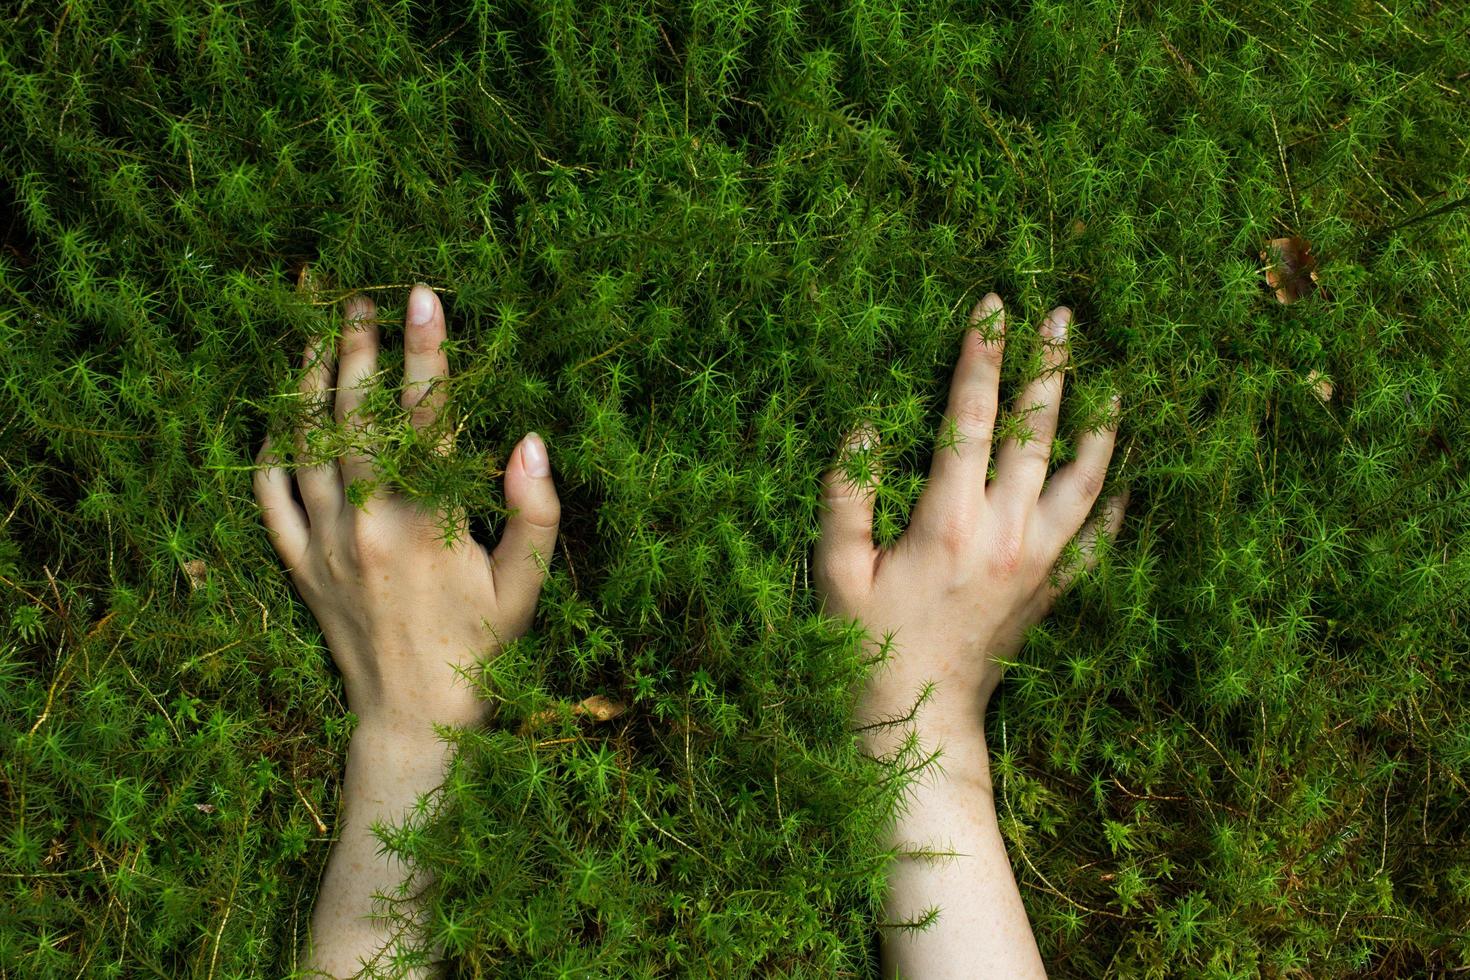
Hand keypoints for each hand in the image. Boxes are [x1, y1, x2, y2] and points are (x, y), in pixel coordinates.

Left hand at [252, 284, 560, 734]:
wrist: (412, 719)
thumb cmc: (479, 651)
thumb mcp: (526, 589)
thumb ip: (535, 514)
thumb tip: (530, 441)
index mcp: (430, 524)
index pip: (429, 418)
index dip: (427, 352)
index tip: (423, 299)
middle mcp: (370, 523)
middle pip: (356, 416)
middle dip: (358, 349)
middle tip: (358, 300)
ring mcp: (328, 543)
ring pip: (308, 445)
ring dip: (310, 385)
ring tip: (316, 335)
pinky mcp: (301, 565)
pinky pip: (270, 497)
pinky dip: (271, 451)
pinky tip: (281, 418)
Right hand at [816, 292, 1126, 734]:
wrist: (918, 720)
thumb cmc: (867, 645)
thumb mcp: (837, 572)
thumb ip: (847, 497)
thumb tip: (863, 428)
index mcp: (950, 520)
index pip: (972, 417)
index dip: (982, 356)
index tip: (994, 307)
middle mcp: (1006, 533)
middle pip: (1037, 433)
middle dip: (1049, 368)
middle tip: (1062, 316)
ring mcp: (1038, 563)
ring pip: (1083, 479)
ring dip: (1095, 424)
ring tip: (1110, 379)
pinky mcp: (1051, 591)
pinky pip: (1098, 541)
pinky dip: (1116, 504)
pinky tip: (1128, 475)